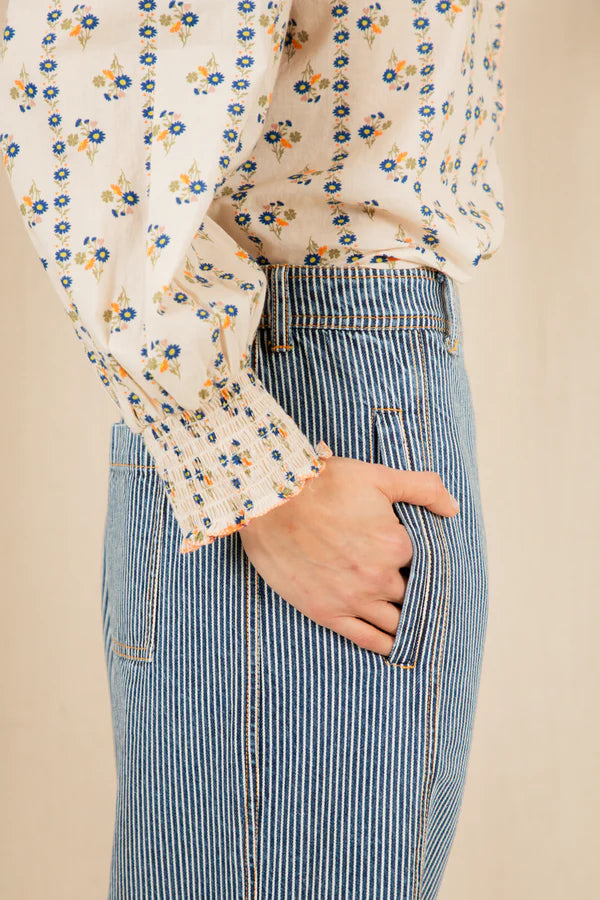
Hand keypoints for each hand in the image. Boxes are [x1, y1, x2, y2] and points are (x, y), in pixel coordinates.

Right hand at [239, 455, 458, 656]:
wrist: (272, 500)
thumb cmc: (325, 484)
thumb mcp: (380, 476)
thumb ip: (423, 489)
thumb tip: (453, 508)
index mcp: (397, 546)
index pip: (426, 566)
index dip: (422, 564)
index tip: (418, 563)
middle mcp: (379, 578)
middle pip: (413, 596)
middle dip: (416, 594)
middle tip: (416, 593)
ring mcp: (353, 599)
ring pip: (395, 624)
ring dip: (406, 624)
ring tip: (413, 626)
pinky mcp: (326, 612)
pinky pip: (366, 639)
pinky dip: (384, 645)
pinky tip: (395, 649)